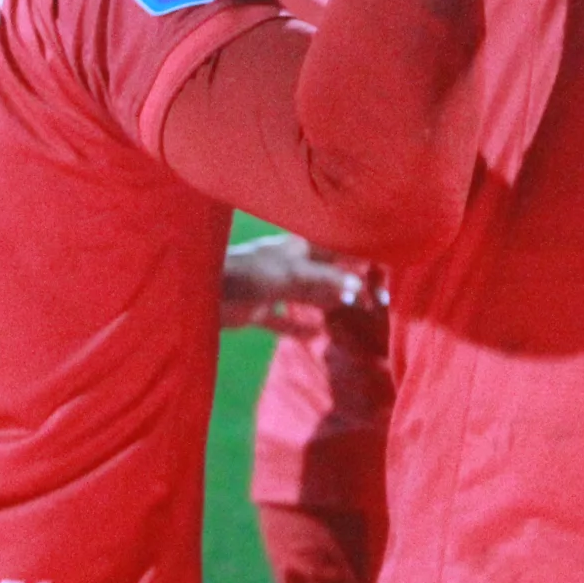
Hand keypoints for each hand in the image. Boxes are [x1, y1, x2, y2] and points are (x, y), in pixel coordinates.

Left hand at [221, 234, 378, 337]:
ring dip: (328, 302)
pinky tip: (315, 334)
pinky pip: (284, 320)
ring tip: (353, 312)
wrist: (199, 292)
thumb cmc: (246, 275)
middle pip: (326, 273)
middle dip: (349, 284)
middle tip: (374, 302)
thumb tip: (357, 288)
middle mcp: (289, 264)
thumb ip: (322, 281)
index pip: (337, 249)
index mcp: (298, 248)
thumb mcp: (289, 275)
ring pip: (309, 295)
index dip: (361, 259)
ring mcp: (273, 286)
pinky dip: (299, 327)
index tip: (384, 275)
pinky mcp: (258, 309)